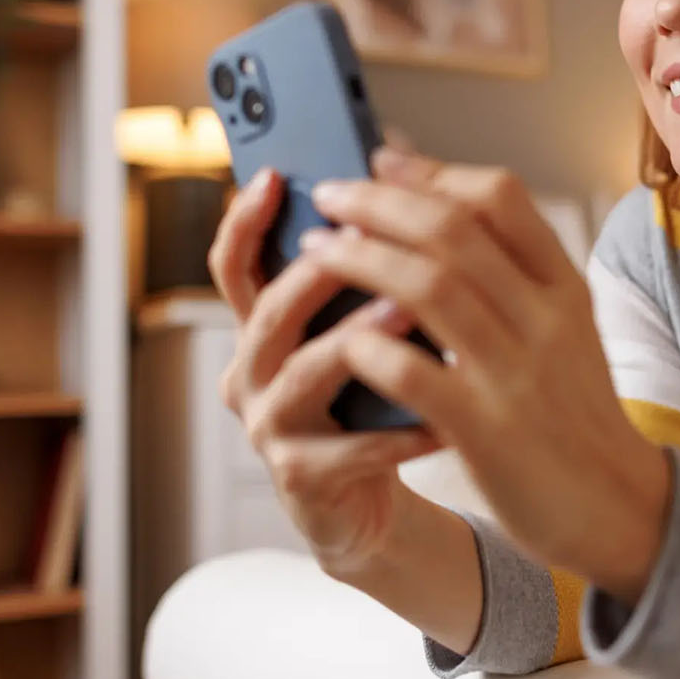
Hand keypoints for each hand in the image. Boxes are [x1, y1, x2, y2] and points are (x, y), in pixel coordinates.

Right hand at [209, 168, 443, 576]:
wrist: (372, 505)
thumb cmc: (372, 404)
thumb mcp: (363, 331)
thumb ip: (364, 273)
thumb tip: (394, 173)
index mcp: (263, 328)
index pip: (236, 265)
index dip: (245, 221)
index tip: (277, 177)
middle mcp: (252, 373)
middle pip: (270, 312)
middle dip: (318, 273)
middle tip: (369, 238)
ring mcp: (269, 426)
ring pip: (304, 373)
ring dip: (359, 338)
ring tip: (411, 311)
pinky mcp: (300, 479)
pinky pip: (351, 449)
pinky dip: (400, 430)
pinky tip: (443, 414)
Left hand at [301, 149, 672, 601]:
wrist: (619, 507)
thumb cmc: (573, 413)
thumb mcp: (565, 329)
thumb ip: (514, 274)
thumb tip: (439, 210)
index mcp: (564, 286)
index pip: (501, 196)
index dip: (431, 171)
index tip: (380, 162)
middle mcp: (544, 319)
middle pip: (452, 230)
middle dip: (377, 202)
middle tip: (328, 194)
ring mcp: (516, 375)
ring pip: (429, 287)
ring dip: (361, 258)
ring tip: (316, 249)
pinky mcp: (486, 432)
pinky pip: (416, 373)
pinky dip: (371, 346)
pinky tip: (341, 338)